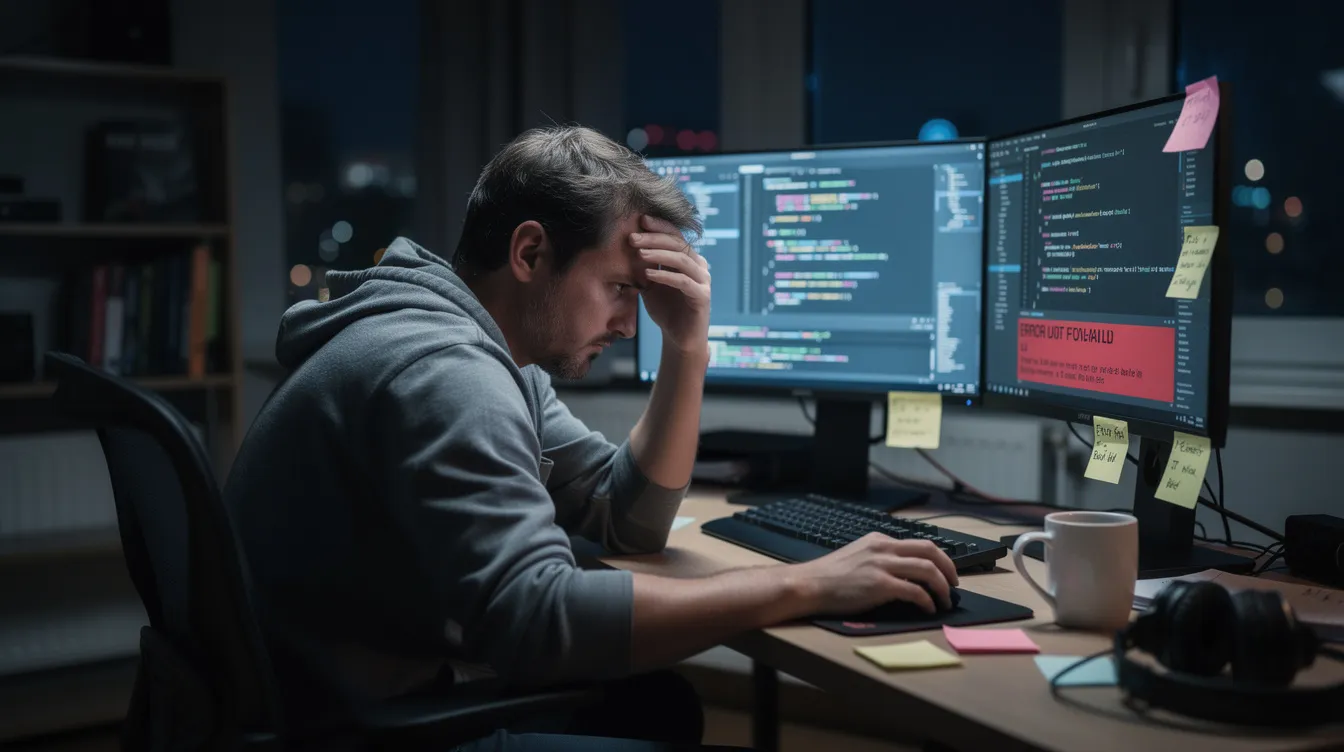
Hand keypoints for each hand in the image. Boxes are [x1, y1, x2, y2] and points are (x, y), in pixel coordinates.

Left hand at [632, 214, 709, 356]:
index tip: (640, 220)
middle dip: (654, 238)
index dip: (659, 226)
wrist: (679, 338)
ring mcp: (703, 280)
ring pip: (681, 259)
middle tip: (633, 238)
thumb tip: (628, 245)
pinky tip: (648, 274)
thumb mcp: (650, 283)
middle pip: (678, 243)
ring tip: (639, 253)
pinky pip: (683, 281)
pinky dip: (665, 276)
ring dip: (659, 254)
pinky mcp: (702, 296)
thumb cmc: (665, 309)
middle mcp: (698, 265)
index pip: (675, 235)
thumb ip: (644, 266)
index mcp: (687, 259)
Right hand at [790, 534, 958, 614]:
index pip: (919, 544)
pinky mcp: (880, 585)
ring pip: (928, 569)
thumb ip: (879, 558)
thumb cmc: (828, 577)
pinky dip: (928, 601)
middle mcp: (883, 548)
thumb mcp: (857, 556)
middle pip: (930, 551)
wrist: (808, 585)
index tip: (945, 573)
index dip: (938, 559)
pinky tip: (928, 609)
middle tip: (954, 585)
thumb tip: (903, 574)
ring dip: (943, 587)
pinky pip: (915, 591)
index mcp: (878, 540)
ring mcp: (882, 565)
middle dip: (949, 568)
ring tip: (945, 601)